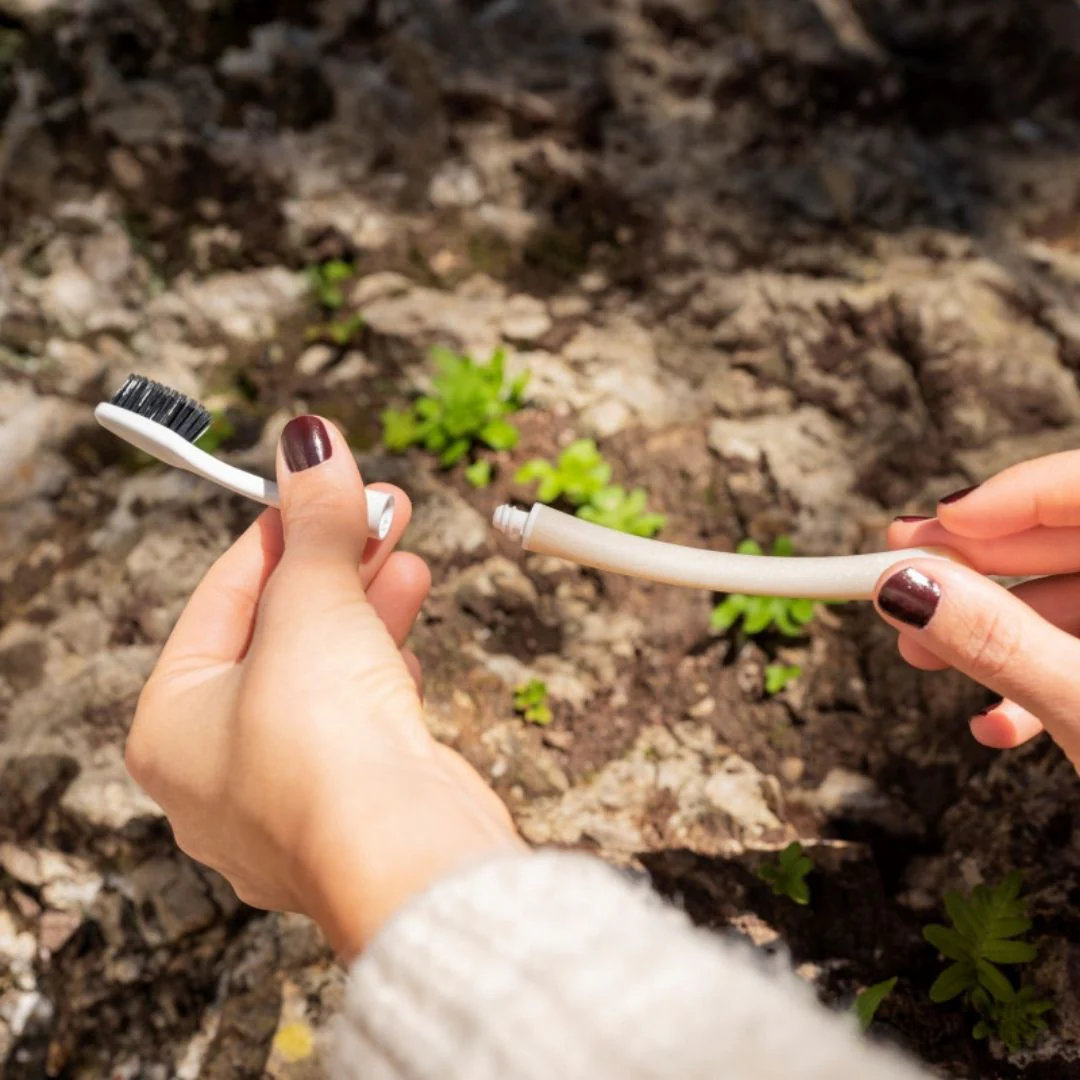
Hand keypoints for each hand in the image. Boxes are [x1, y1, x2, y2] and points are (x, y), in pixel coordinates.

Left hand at [126, 416, 522, 959]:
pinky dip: (383, 668)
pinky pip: (357, 718)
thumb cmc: (323, 745)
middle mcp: (219, 770)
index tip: (319, 485)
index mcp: (171, 725)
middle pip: (276, 635)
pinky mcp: (351, 807)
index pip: (221, 598)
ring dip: (365, 608)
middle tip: (377, 508)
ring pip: (323, 677)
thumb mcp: (312, 606)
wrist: (403, 856)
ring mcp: (288, 796)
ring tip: (406, 556)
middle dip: (333, 565)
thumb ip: (315, 524)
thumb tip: (310, 440)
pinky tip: (408, 636)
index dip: (277, 531)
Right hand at [876, 453, 1079, 770]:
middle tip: (897, 564)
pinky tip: (996, 719)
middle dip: (977, 562)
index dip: (1011, 493)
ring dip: (989, 627)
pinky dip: (1031, 674)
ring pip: (1068, 598)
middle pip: (1068, 538)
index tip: (938, 518)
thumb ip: (998, 641)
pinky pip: (1079, 647)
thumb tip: (908, 583)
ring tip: (919, 652)